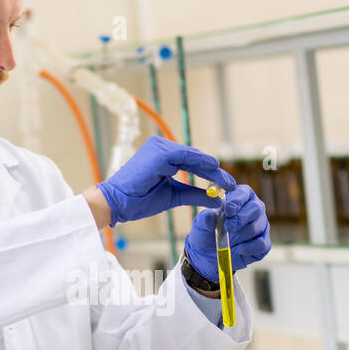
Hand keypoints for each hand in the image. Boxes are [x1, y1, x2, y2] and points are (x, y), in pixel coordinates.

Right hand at [95, 136, 232, 225]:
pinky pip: (186, 156)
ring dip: (211, 168)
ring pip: (193, 156)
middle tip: (231, 183)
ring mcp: (159, 147)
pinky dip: (201, 163)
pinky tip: (214, 170)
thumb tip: (215, 198)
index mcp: (161, 155)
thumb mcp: (173, 196)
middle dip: (214, 171)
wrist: (118, 203)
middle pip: (194, 158)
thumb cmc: (139, 200)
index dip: (210, 172)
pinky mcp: (160, 153)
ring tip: (226, 180)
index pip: (191, 162)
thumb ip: (194, 194)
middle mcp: (160, 146)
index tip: (225, 184)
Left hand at [185, 185, 270, 281]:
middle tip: (228, 227)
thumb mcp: (201, 225)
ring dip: (241, 235)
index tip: (228, 211)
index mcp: (239, 197)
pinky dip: (249, 248)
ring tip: (229, 240)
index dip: (237, 201)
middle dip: (241, 218)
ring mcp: (260, 225)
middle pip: (256, 208)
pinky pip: (262, 244)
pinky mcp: (264, 243)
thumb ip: (205, 219)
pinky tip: (238, 250)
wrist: (208, 255)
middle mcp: (253, 208)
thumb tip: (211, 215)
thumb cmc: (206, 233)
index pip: (243, 193)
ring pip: (258, 226)